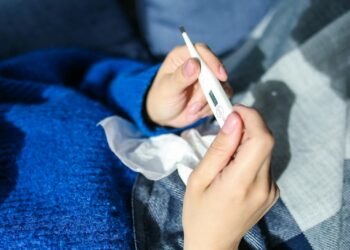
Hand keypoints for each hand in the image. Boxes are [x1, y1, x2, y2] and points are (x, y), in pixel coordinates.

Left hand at [146, 44, 231, 127]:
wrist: (164, 115)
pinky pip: (222, 98)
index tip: (220, 76)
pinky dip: (210, 107)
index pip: (201, 51)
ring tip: (191, 110)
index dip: (213, 61)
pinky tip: (197, 112)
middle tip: (194, 106)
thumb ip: (181, 76)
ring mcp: (207, 78)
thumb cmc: (162, 97)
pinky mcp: (214, 91)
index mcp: (182, 56)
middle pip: (214, 71)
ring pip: (221, 86)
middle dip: (207, 91)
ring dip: (208, 102)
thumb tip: (194, 63)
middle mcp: (197, 64)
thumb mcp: (168, 88)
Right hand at [182, 105, 278, 249]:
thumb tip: (234, 120)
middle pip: (265, 141)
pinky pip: (264, 162)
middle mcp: (263, 186)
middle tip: (226, 124)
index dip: (252, 117)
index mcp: (240, 183)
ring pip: (265, 149)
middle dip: (247, 125)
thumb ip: (219, 148)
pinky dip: (250, 154)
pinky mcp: (272, 191)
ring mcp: (271, 190)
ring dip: (247, 140)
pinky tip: (234, 166)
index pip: (261, 139)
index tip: (233, 110)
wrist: (214, 242)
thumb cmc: (199, 212)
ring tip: (226, 152)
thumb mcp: (198, 178)